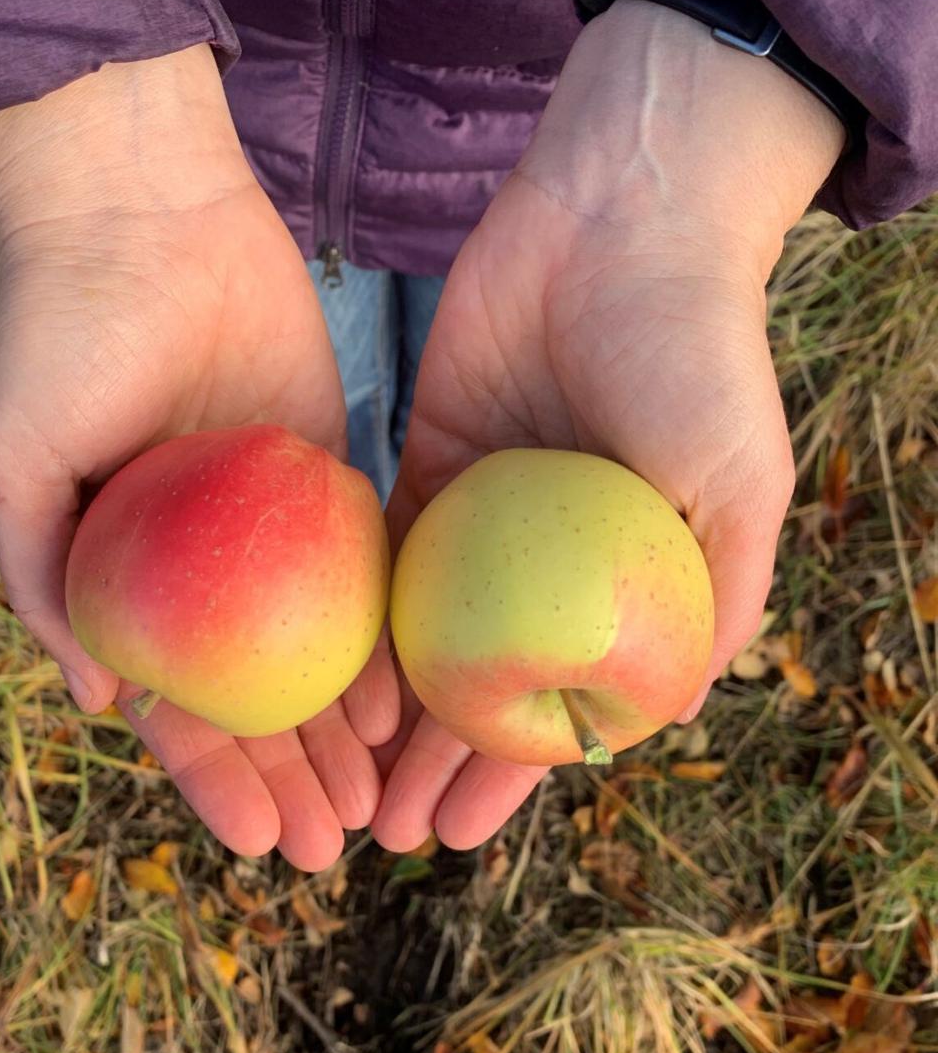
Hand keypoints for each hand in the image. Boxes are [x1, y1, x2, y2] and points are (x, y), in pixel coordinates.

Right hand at [0, 45, 397, 870]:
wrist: (145, 214)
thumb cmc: (59, 334)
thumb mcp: (19, 461)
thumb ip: (42, 579)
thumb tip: (96, 701)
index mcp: (127, 583)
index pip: (175, 707)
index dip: (215, 780)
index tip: (258, 844)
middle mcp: (202, 575)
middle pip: (256, 701)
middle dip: (291, 779)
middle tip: (334, 849)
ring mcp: (268, 535)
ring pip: (315, 658)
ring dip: (342, 736)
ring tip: (379, 807)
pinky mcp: (328, 480)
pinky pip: (362, 578)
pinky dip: (380, 645)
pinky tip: (406, 707)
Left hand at [373, 0, 842, 851]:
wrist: (621, 218)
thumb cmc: (696, 354)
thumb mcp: (733, 485)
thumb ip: (716, 600)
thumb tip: (670, 718)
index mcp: (620, 582)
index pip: (558, 702)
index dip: (510, 774)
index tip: (462, 834)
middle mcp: (545, 562)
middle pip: (477, 682)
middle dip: (431, 760)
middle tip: (380, 831)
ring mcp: (481, 514)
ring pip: (423, 631)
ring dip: (386, 709)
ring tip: (341, 775)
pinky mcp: (425, 456)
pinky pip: (382, 547)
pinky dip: (355, 612)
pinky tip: (319, 672)